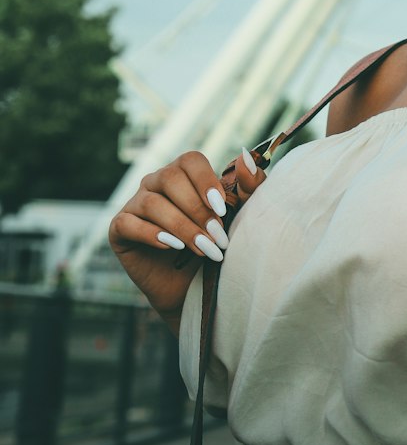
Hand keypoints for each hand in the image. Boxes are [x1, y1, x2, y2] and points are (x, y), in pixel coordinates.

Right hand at [108, 148, 264, 327]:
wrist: (193, 287)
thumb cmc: (215, 245)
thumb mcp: (239, 216)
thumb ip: (248, 187)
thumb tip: (245, 158)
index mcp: (184, 173)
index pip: (190, 160)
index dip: (205, 181)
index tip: (221, 209)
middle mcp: (156, 183)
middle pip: (170, 178)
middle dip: (196, 209)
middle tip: (216, 237)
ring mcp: (135, 204)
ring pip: (152, 202)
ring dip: (181, 227)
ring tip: (202, 248)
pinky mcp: (119, 228)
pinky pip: (129, 223)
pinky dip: (152, 234)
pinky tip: (172, 247)